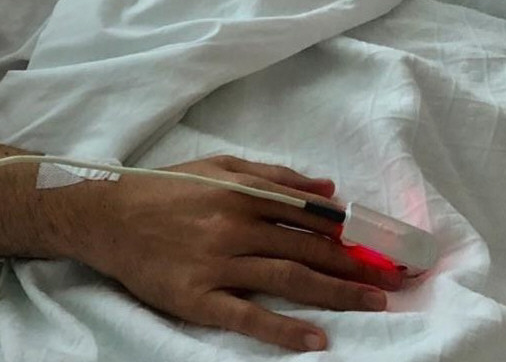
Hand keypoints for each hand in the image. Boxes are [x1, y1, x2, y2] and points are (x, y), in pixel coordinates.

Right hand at [82, 154, 403, 352]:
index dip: (351, 230)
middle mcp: (235, 225)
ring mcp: (218, 263)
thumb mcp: (217, 166)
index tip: (386, 243)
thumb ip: (273, 176)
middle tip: (397, 279)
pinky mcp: (199, 298)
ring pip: (288, 278)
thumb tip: (328, 189)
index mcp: (241, 191)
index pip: (308, 213)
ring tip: (375, 303)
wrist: (108, 215)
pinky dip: (284, 329)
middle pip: (307, 247)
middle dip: (357, 264)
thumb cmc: (165, 189)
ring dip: (336, 292)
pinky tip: (315, 340)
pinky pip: (249, 316)